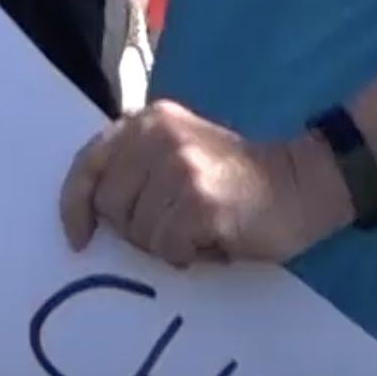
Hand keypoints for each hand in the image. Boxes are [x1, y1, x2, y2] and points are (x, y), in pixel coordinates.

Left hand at [61, 100, 344, 267]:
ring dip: (166, 243)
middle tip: (173, 227)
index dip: (76, 203)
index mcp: (148, 122)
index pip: (89, 162)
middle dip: (135, 229)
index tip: (79, 237)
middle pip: (110, 205)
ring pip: (138, 231)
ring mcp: (178, 166)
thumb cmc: (235, 178)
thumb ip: (136, 166)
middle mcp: (158, 136)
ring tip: (199, 228)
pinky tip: (213, 238)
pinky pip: (167, 246)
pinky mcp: (198, 200)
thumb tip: (93, 216)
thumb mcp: (178, 151)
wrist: (300, 183)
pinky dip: (187, 254)